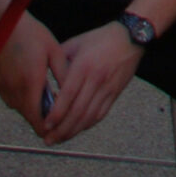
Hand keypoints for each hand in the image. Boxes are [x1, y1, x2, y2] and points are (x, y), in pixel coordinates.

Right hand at [0, 10, 60, 139]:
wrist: (4, 23)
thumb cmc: (31, 34)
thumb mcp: (54, 51)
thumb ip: (63, 74)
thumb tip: (73, 93)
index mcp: (31, 82)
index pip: (38, 118)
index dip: (48, 127)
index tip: (59, 129)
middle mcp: (15, 89)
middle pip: (29, 117)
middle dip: (43, 120)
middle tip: (58, 117)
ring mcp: (4, 87)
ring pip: (20, 109)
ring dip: (32, 109)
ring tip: (47, 100)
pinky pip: (12, 100)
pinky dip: (23, 100)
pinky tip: (33, 88)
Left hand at [43, 21, 142, 144]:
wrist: (131, 37)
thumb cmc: (101, 38)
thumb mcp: (76, 43)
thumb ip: (59, 60)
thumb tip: (44, 76)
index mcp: (84, 66)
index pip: (68, 95)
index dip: (56, 113)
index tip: (46, 125)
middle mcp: (96, 79)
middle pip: (78, 111)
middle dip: (62, 129)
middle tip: (48, 139)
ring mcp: (107, 88)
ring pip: (89, 117)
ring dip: (73, 131)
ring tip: (60, 139)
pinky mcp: (115, 93)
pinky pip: (100, 114)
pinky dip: (88, 125)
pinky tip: (77, 129)